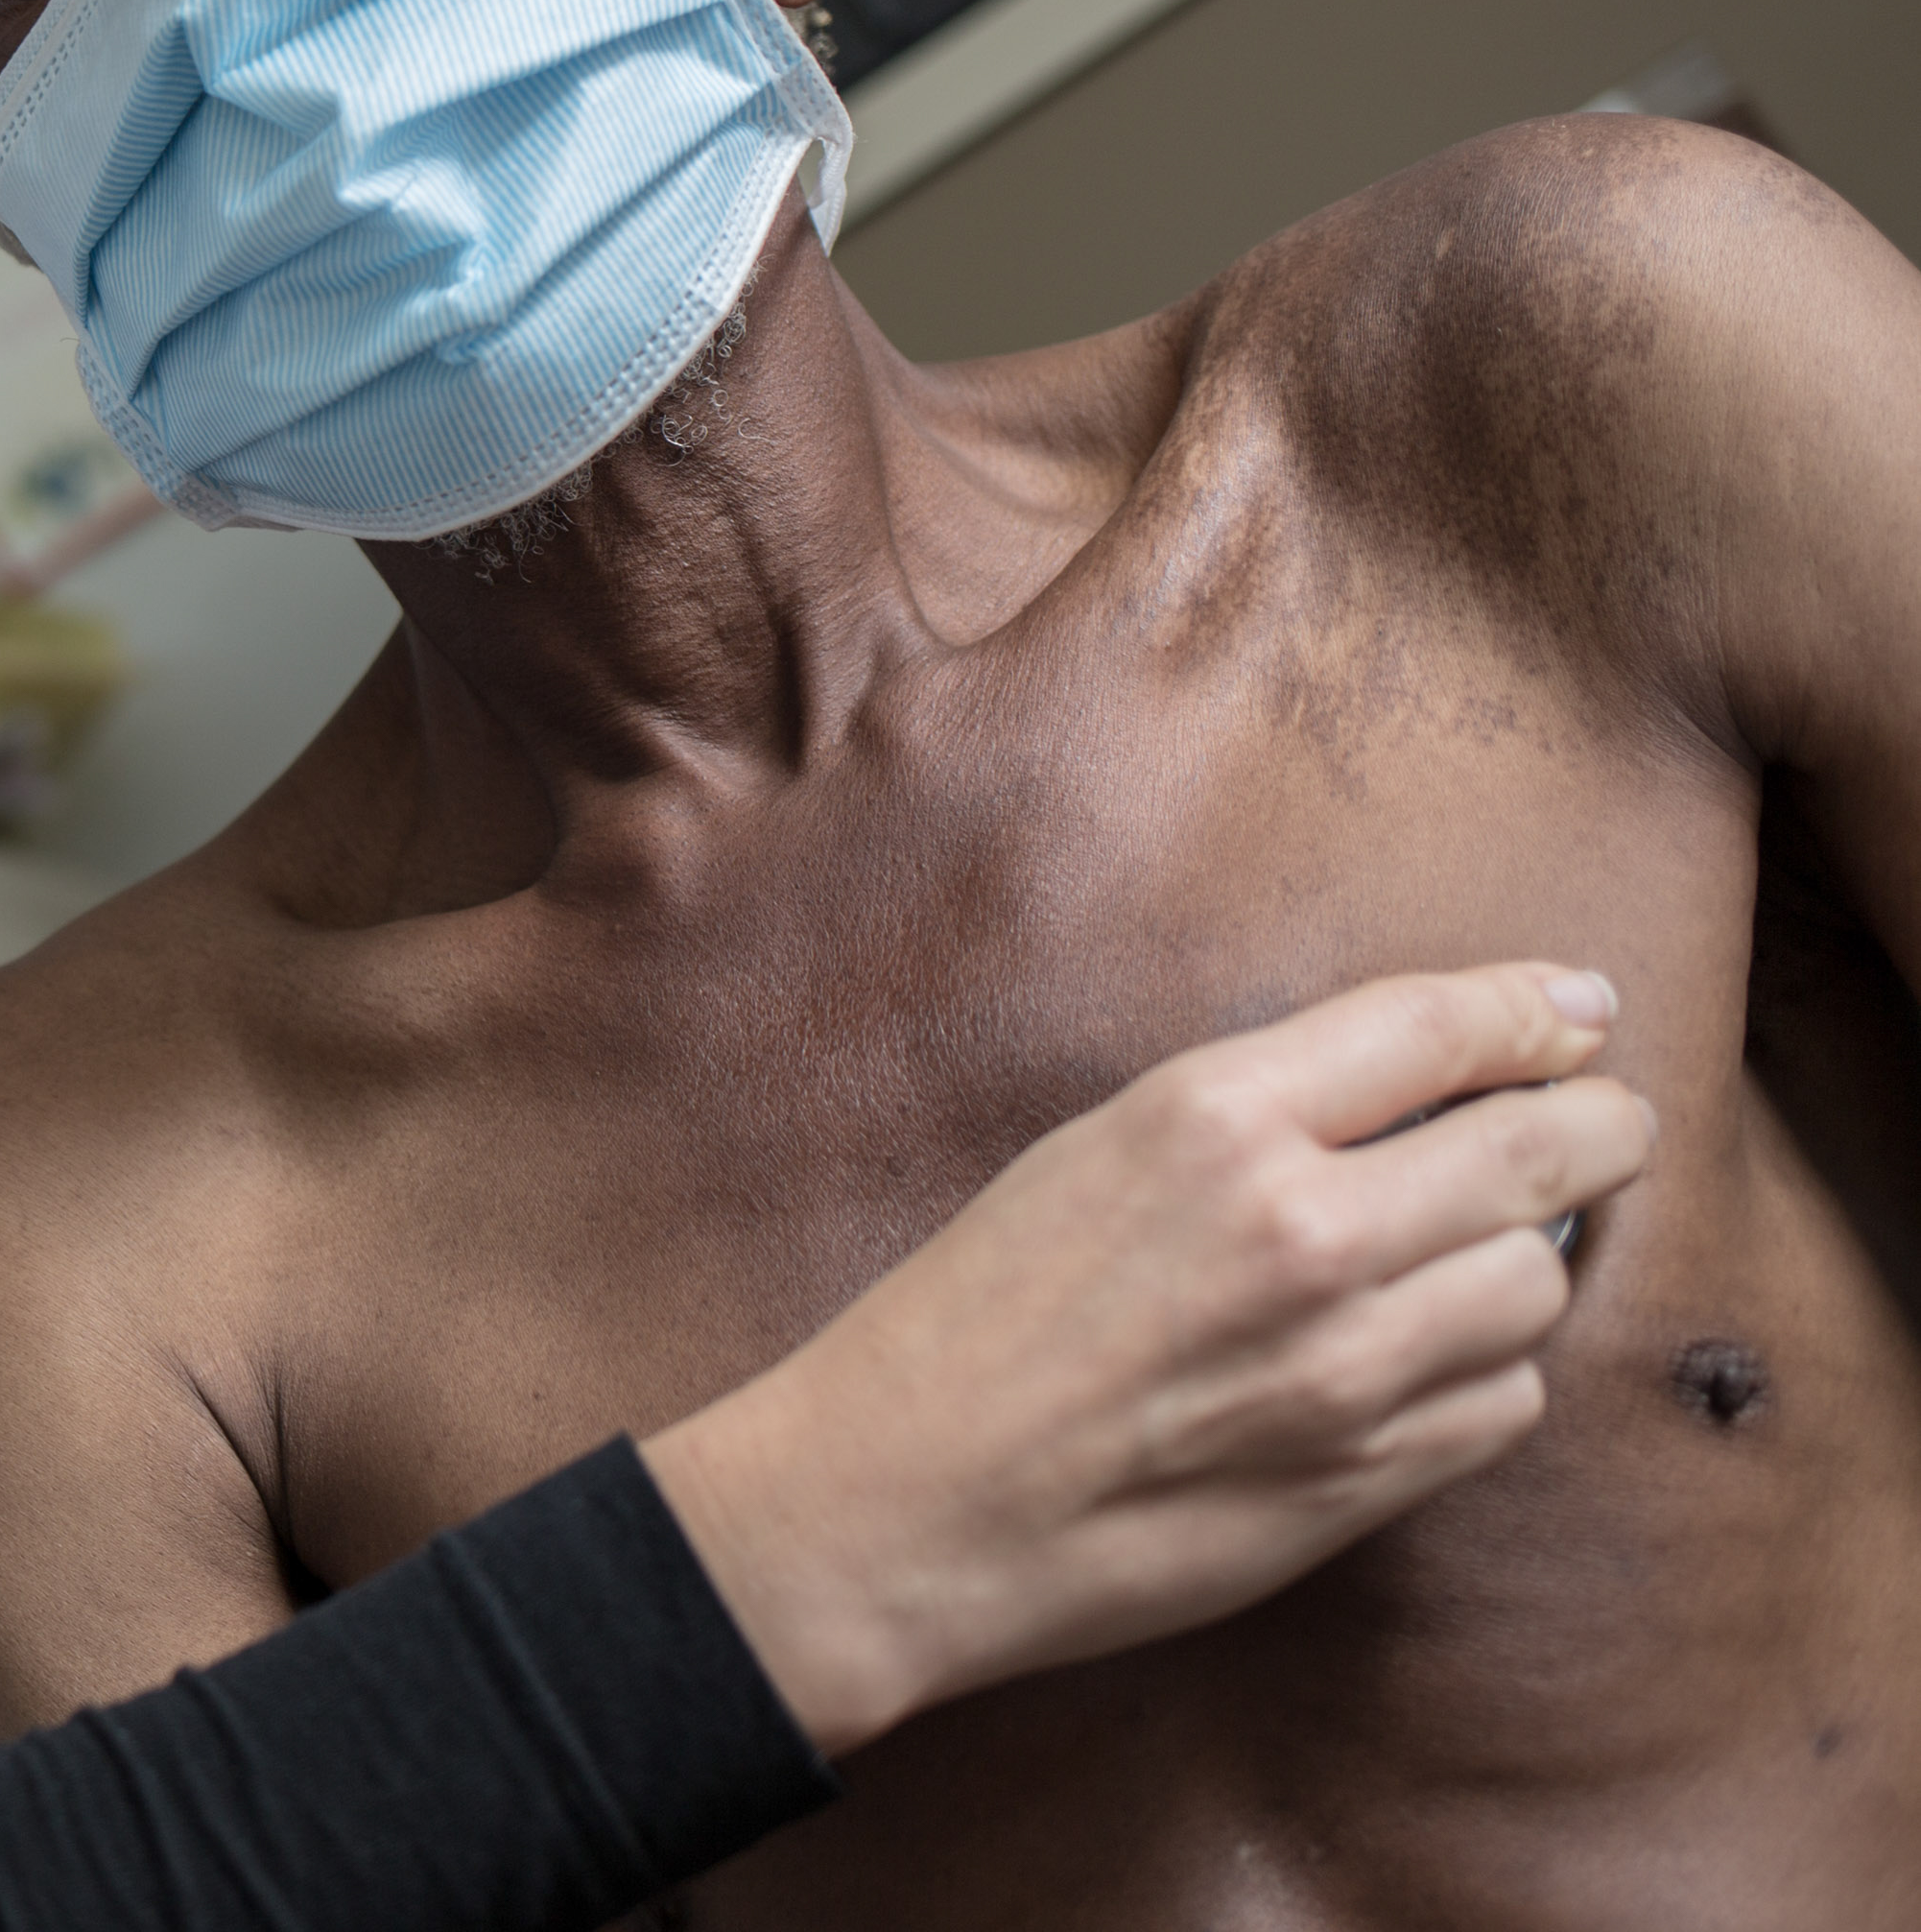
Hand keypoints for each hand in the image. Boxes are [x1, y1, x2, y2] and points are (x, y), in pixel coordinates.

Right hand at [639, 961, 1652, 1755]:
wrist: (905, 1498)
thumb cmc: (972, 1317)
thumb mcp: (1093, 1154)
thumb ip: (1255, 1118)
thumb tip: (1427, 1093)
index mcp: (1210, 1119)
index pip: (1439, 1028)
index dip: (1535, 1009)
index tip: (1581, 1009)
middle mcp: (1301, 1230)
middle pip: (1542, 1151)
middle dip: (1598, 1125)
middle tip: (1602, 1123)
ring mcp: (1346, 1364)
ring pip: (1537, 1283)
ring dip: (1521, 1261)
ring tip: (1465, 1257)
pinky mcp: (1368, 1477)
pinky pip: (1505, 1403)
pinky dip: (1485, 1373)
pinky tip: (1417, 1360)